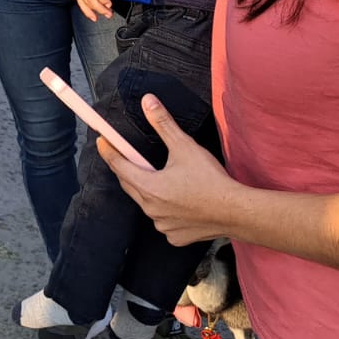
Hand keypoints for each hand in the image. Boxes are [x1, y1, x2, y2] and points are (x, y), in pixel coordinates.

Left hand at [98, 94, 239, 245]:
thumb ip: (163, 123)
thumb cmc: (211, 179)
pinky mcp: (175, 236)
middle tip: (130, 157)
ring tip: (163, 180)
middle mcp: (151, 209)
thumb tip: (147, 101)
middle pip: (130, 185)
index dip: (109, 152)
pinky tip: (180, 202)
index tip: (102, 141)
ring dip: (150, 191)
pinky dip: (167, 210)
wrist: (236, 211)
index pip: (119, 166)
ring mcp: (163, 225)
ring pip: (147, 204)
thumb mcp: (184, 146)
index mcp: (149, 187)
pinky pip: (164, 220)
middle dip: (128, 170)